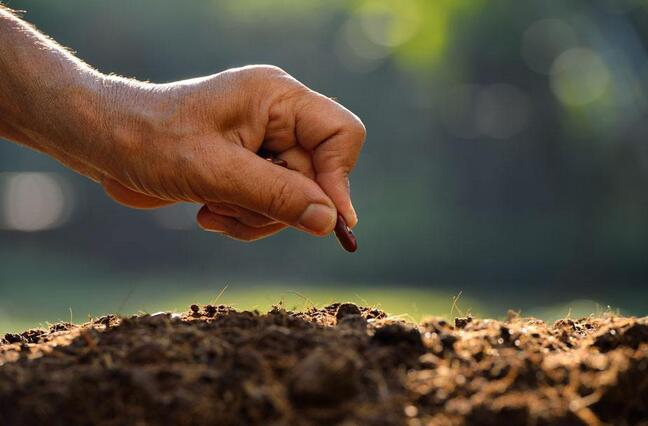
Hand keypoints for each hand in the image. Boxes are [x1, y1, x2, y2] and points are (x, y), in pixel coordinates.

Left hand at [96, 66, 364, 240]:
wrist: (105, 141)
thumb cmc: (151, 142)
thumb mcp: (216, 172)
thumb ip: (276, 196)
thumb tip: (330, 221)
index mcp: (277, 98)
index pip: (342, 133)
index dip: (338, 178)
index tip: (323, 220)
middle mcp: (278, 116)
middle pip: (317, 176)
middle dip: (275, 205)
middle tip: (231, 206)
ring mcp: (265, 142)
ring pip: (295, 198)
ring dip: (254, 216)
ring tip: (211, 208)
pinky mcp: (250, 165)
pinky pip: (270, 205)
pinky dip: (243, 218)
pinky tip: (208, 211)